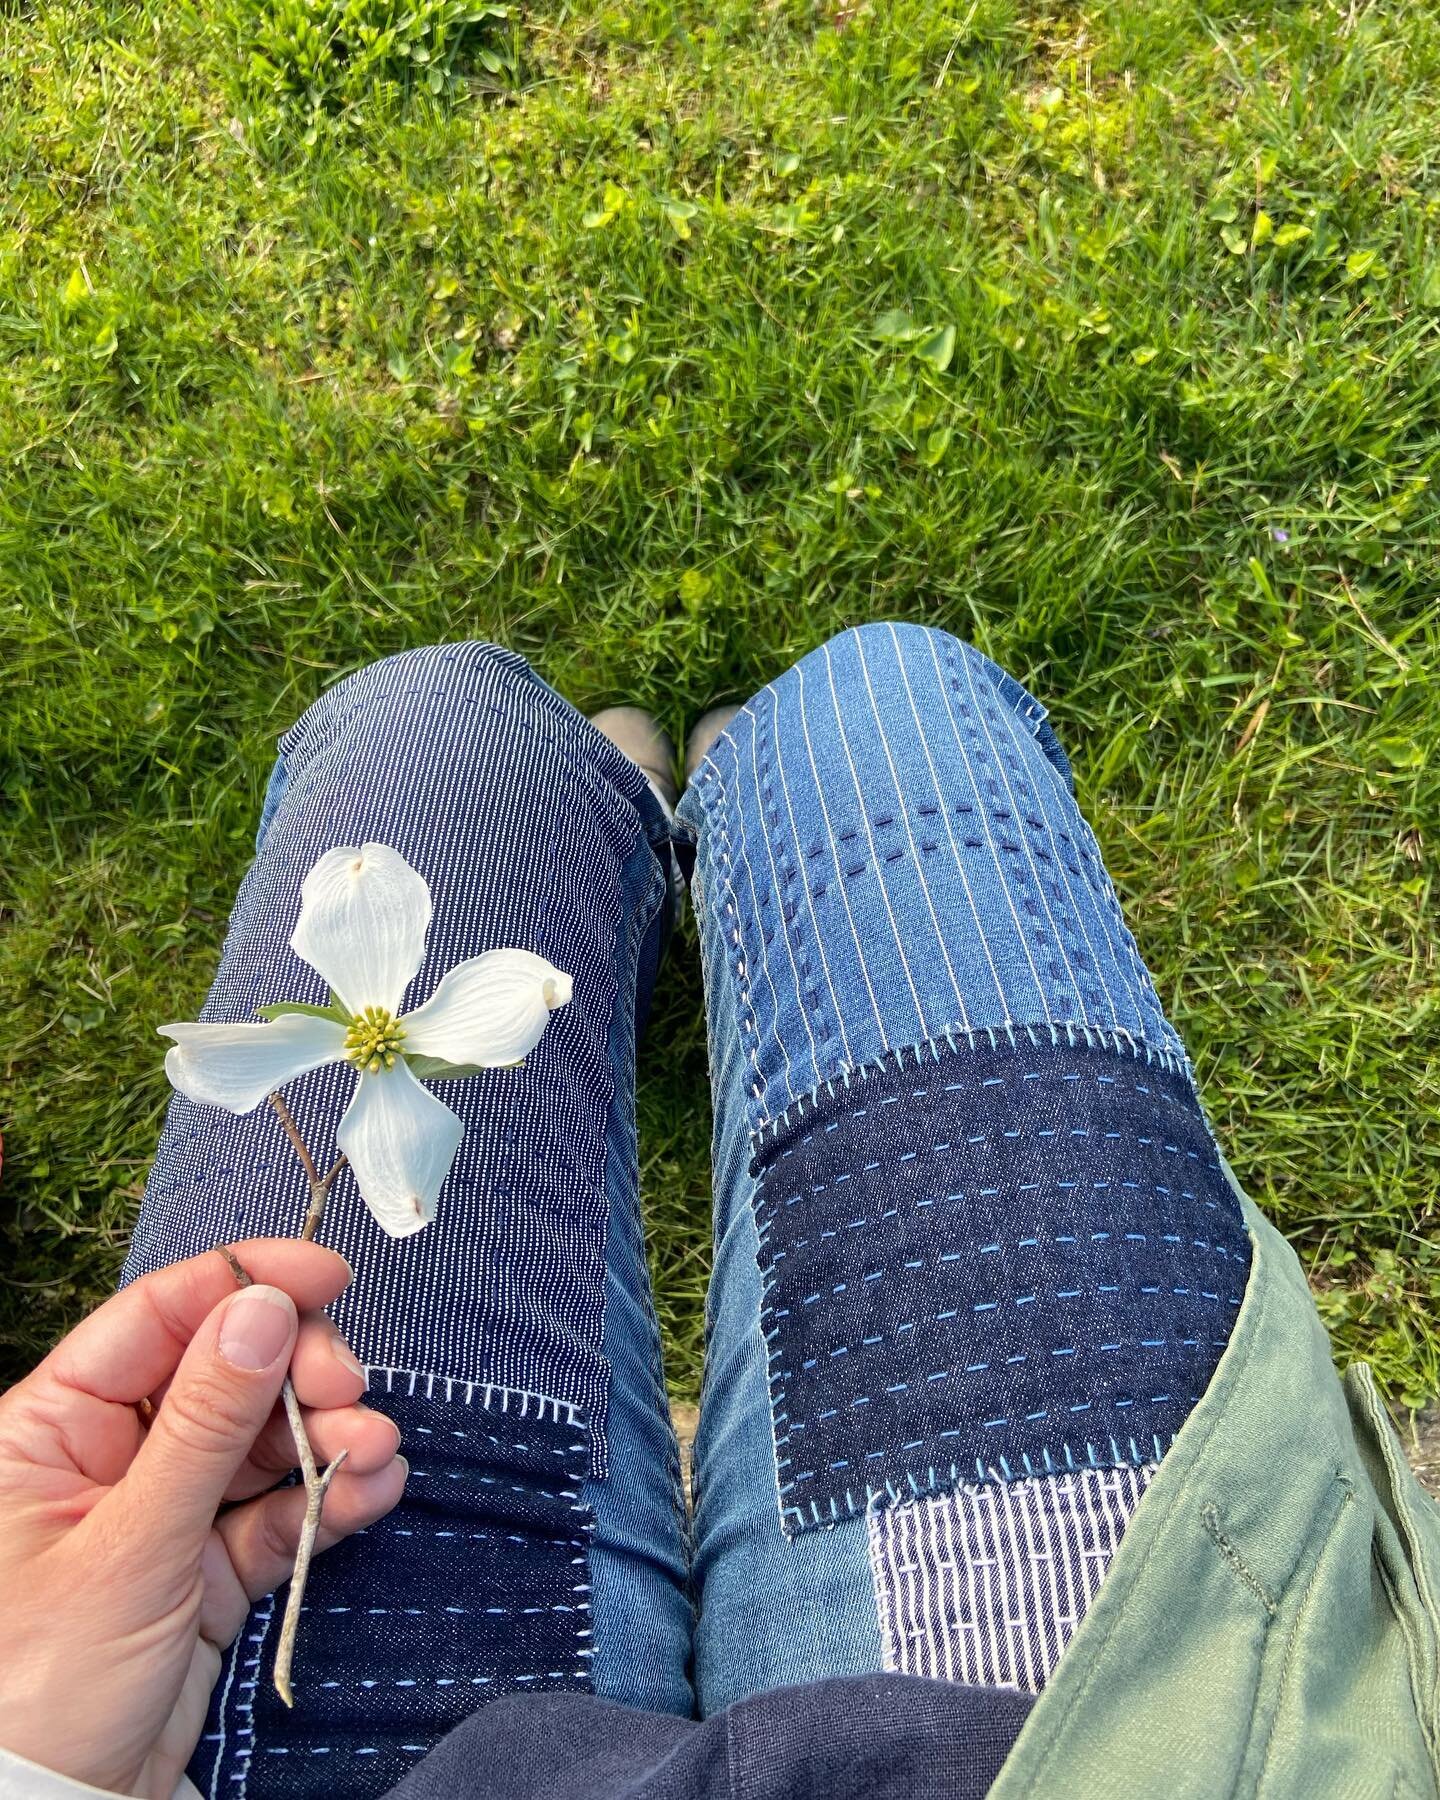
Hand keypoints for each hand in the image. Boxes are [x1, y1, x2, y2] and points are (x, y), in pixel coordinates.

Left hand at [0, 1241, 407, 1797]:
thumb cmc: (37, 1690)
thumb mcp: (127, 1547)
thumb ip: (203, 1424)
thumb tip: (261, 1309)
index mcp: (53, 1428)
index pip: (157, 1319)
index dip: (244, 1285)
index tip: (327, 1277)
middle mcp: (109, 1457)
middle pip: (224, 1370)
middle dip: (298, 1372)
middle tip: (348, 1393)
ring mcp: (163, 1514)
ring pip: (263, 1440)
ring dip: (329, 1437)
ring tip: (373, 1454)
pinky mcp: (207, 1572)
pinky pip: (279, 1511)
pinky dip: (330, 1497)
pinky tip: (372, 1489)